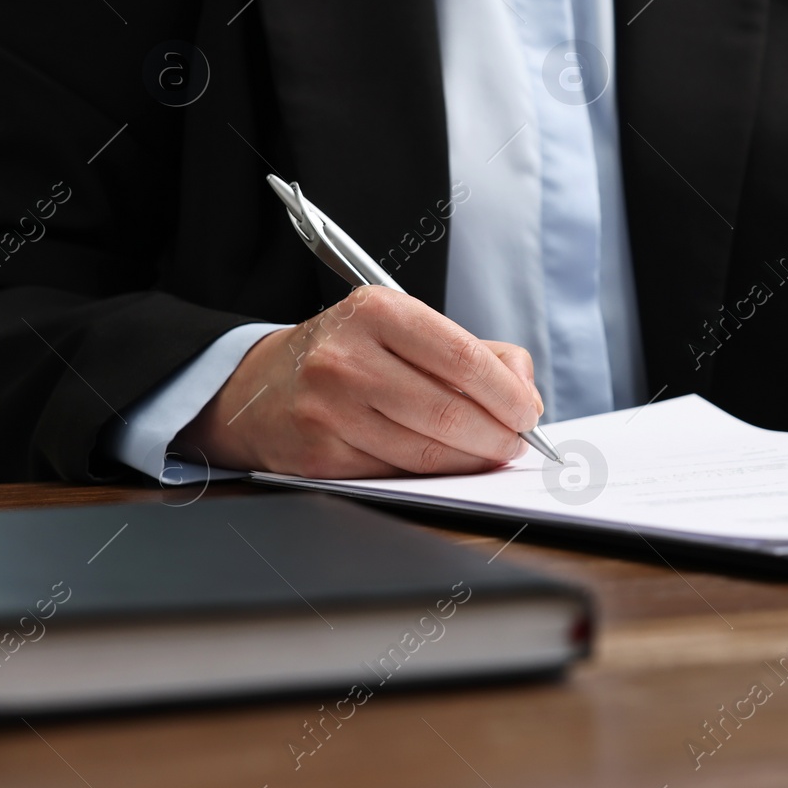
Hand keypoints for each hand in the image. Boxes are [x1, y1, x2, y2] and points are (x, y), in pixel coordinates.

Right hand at [179, 286, 543, 477]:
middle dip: (497, 435)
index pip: (463, 358)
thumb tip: (525, 393)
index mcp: (377, 312)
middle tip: (515, 443)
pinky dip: (432, 475)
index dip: (507, 394)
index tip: (528, 413)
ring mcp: (328, 410)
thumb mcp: (406, 328)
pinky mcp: (319, 456)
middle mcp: (347, 358)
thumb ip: (477, 352)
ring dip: (471, 460)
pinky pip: (396, 474)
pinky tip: (445, 465)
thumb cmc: (351, 354)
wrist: (260, 385)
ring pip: (425, 452)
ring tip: (489, 454)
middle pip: (449, 411)